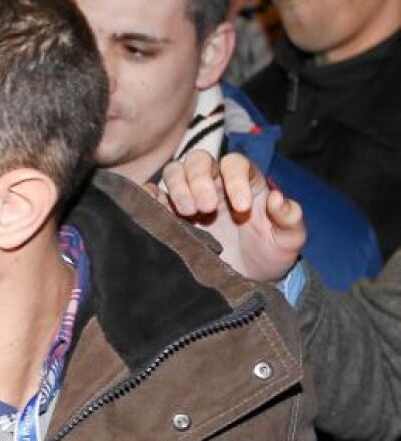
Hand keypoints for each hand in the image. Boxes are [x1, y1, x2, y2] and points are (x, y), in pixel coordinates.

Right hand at [158, 150, 305, 282]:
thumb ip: (290, 218)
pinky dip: (150, 196)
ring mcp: (191, 197)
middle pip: (199, 160)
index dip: (236, 179)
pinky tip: (156, 207)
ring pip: (175, 171)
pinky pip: (154, 194)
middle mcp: (216, 184)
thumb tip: (277, 198)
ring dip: (178, 187)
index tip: (242, 208)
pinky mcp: (171, 214)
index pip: (235, 163)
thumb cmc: (270, 254)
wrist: (249, 280)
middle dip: (199, 179)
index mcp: (246, 183)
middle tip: (206, 208)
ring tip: (188, 213)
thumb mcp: (289, 240)